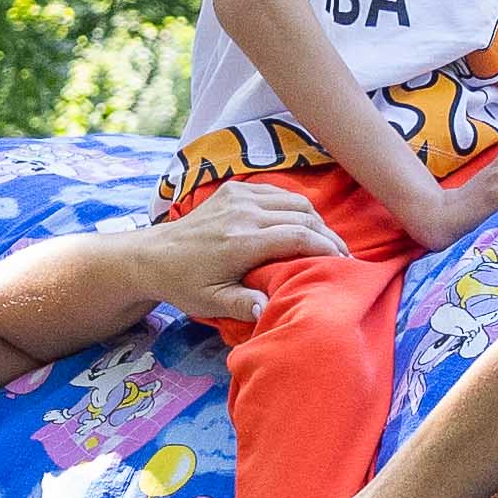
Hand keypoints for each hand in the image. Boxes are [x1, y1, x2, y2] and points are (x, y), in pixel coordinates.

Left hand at [126, 183, 335, 320]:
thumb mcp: (211, 302)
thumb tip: (268, 308)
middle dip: (328, 234)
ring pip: (293, 201)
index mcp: (240, 241)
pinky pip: (276, 193)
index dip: (326, 248)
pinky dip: (295, 207)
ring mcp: (239, 196)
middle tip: (344, 254)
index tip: (343, 262)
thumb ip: (242, 305)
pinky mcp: (234, 188)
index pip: (297, 236)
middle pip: (302, 215)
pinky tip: (301, 224)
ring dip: (315, 219)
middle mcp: (243, 212)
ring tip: (327, 240)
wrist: (153, 255)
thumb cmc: (184, 283)